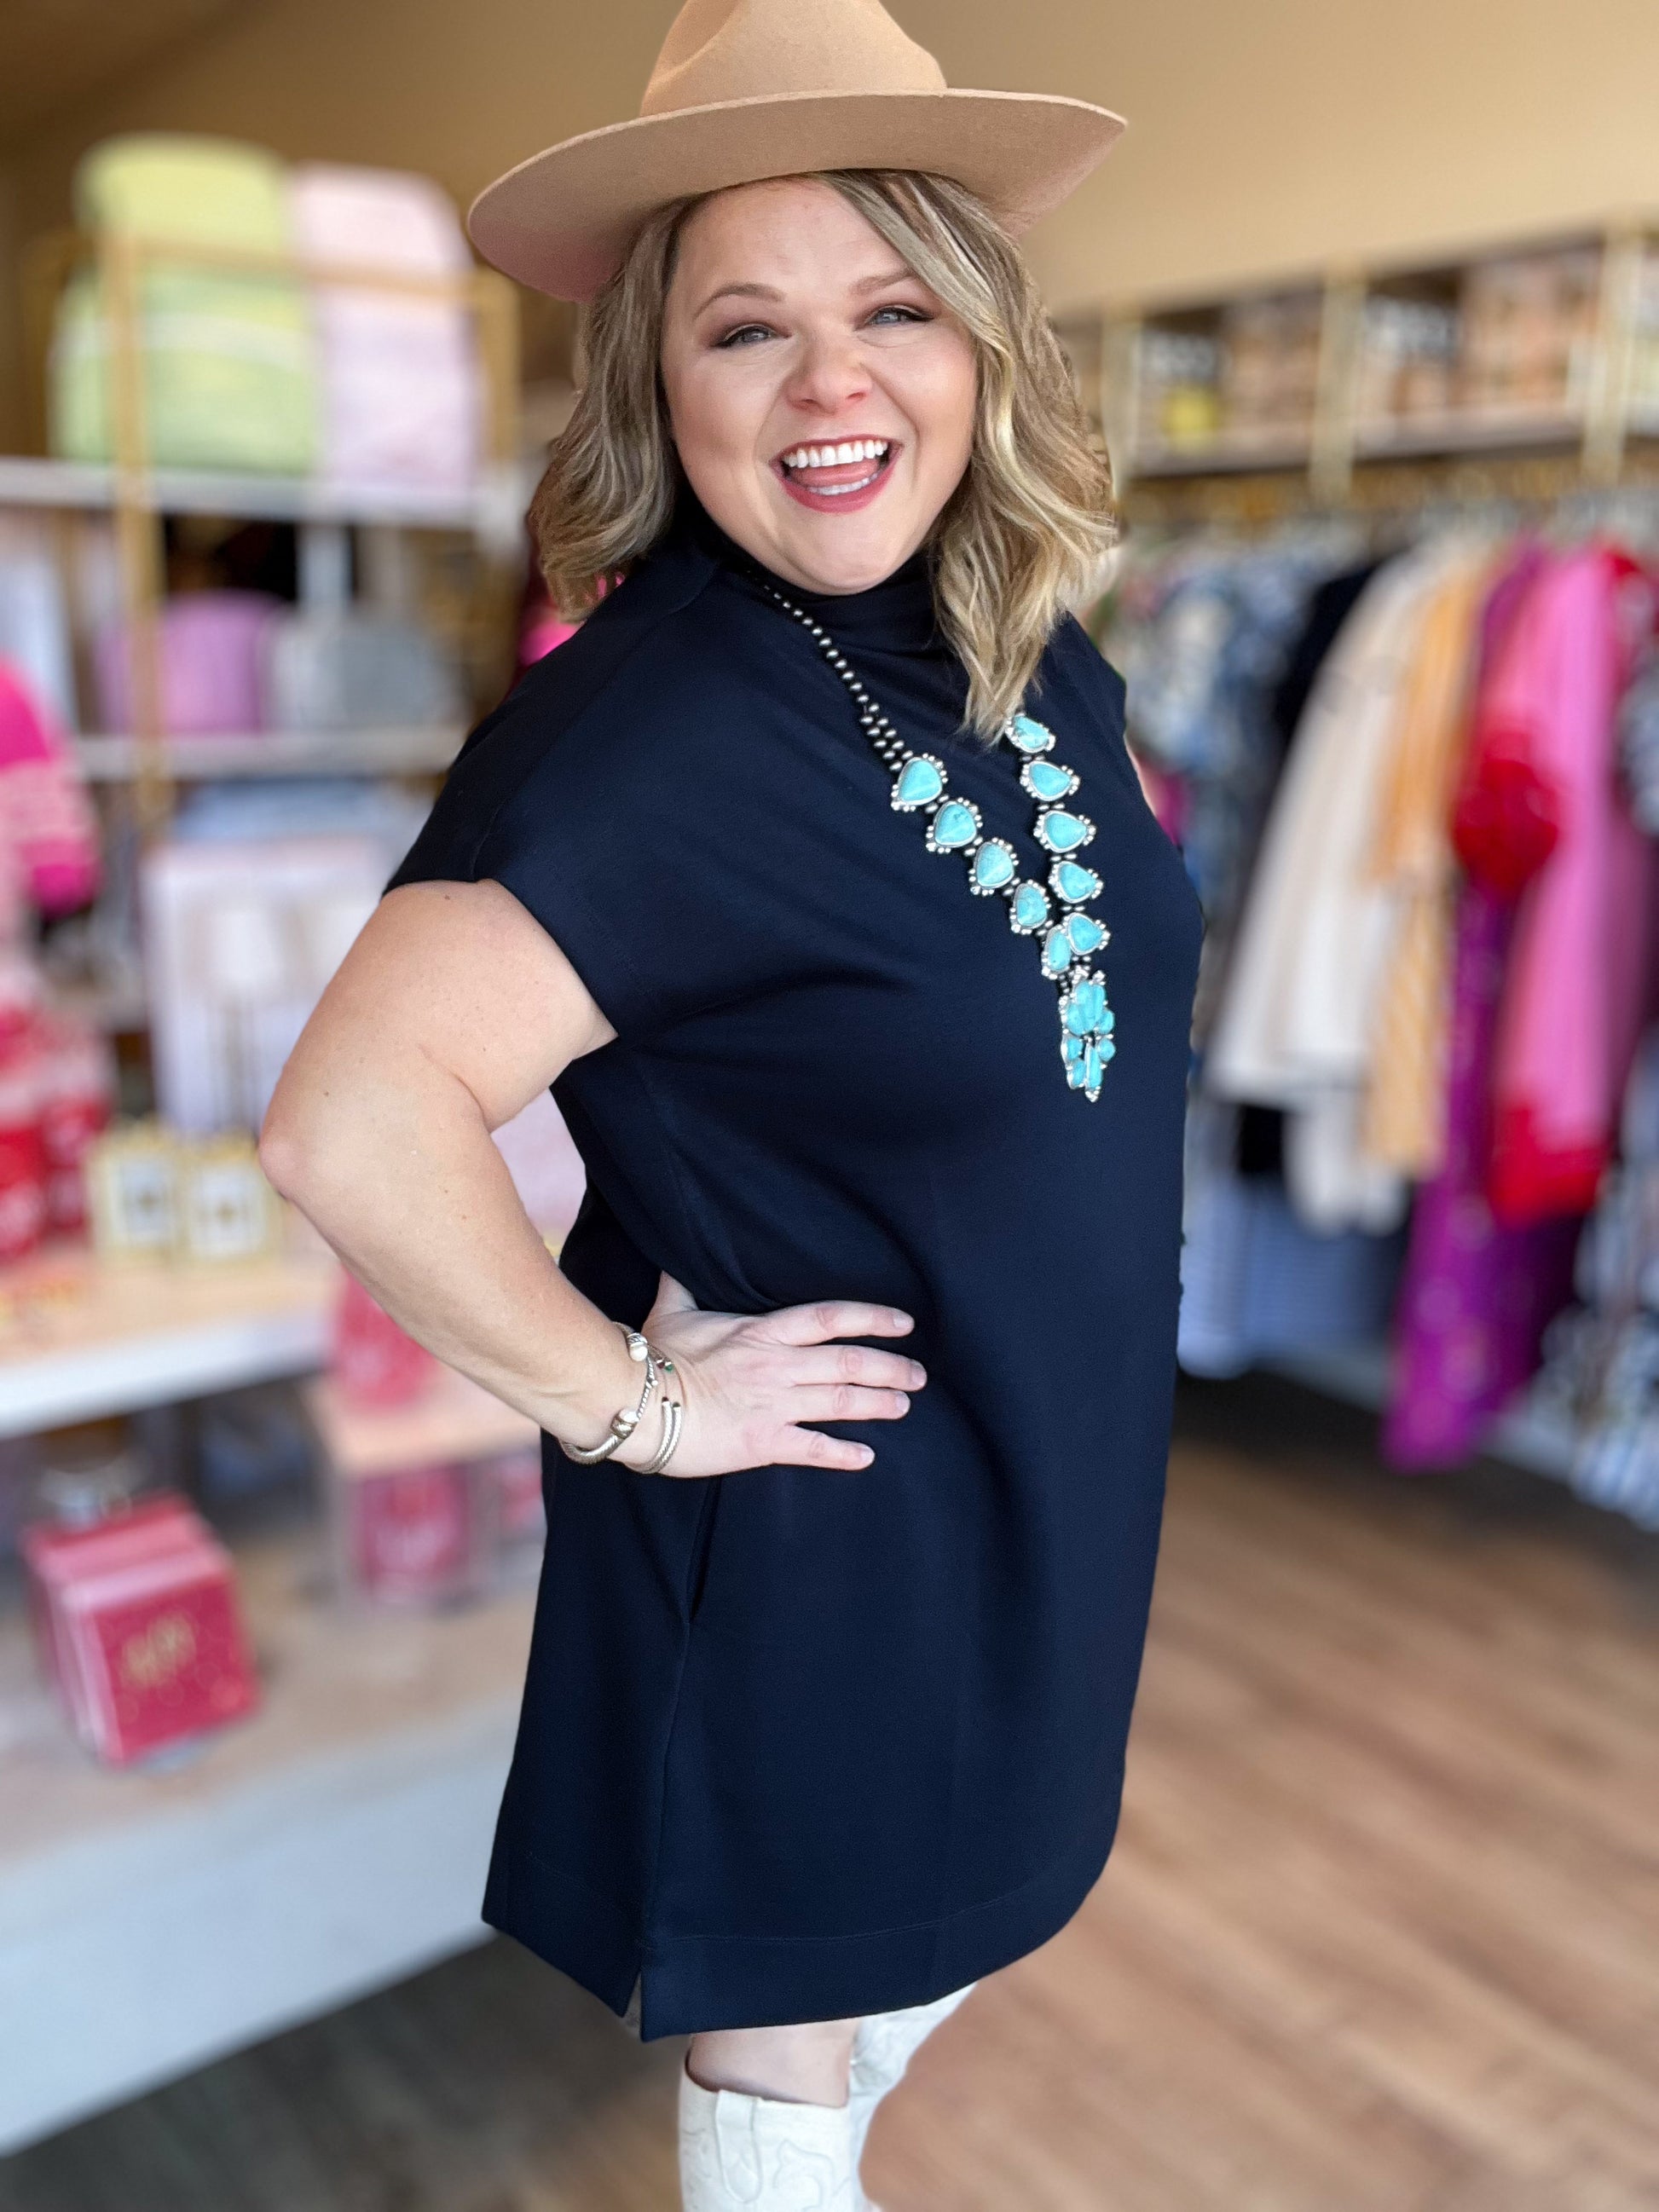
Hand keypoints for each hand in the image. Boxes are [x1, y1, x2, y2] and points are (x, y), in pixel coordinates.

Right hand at [613, 1274, 925, 1476]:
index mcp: (763, 1332)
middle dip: (890, 1368)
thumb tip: (675, 1259)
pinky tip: (866, 1457)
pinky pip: (815, 1448)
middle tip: (918, 1376)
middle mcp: (779, 1365)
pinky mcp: (763, 1442)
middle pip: (849, 1363)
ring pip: (842, 1402)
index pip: (831, 1318)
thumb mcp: (672, 1311)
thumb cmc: (654, 1357)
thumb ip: (683, 1286)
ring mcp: (775, 1404)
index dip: (873, 1319)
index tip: (904, 1323)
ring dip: (878, 1404)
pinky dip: (844, 1454)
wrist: (638, 1403)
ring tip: (903, 1406)